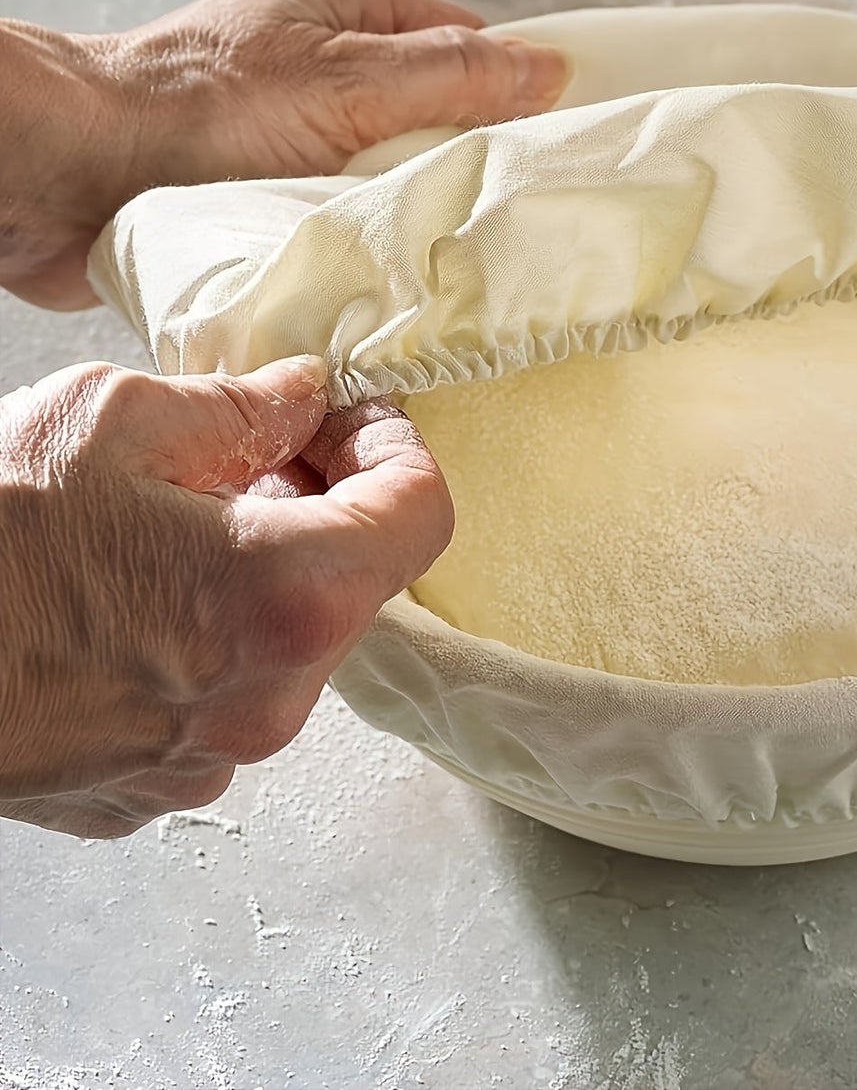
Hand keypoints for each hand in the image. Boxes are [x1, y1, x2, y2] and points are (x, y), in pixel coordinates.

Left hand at [0, 0, 566, 308]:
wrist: (77, 177)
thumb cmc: (193, 110)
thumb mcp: (349, 82)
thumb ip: (452, 76)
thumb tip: (546, 69)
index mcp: (335, 1)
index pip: (458, 36)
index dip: (505, 83)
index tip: (546, 133)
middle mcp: (311, 56)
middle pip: (425, 104)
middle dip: (453, 153)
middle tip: (488, 197)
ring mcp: (287, 121)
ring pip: (384, 161)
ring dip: (403, 199)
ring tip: (429, 230)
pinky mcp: (264, 180)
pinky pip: (341, 202)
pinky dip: (362, 229)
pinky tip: (381, 254)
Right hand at [0, 356, 453, 838]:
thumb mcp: (104, 424)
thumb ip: (237, 410)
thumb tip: (303, 396)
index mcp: (283, 599)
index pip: (422, 514)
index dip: (397, 448)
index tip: (350, 419)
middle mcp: (266, 700)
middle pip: (359, 582)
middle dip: (328, 506)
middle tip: (264, 452)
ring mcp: (206, 761)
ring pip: (291, 645)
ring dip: (268, 573)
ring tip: (186, 518)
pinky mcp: (147, 792)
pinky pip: (221, 700)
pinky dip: (210, 639)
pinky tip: (141, 594)